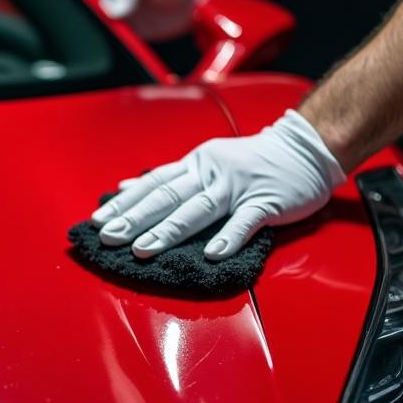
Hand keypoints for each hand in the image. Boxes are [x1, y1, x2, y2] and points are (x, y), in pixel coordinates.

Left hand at [92, 110, 346, 259]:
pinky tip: (212, 254)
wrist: (305, 149)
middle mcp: (210, 173)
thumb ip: (168, 178)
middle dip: (135, 219)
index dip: (125, 203)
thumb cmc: (251, 162)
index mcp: (195, 165)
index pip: (152, 184)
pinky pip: (245, 221)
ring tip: (145, 249)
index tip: (98, 220)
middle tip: (109, 238)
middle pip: (167, 197)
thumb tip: (125, 188)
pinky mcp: (266, 202)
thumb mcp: (204, 163)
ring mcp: (238, 187)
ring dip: (169, 230)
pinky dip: (228, 237)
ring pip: (198, 209)